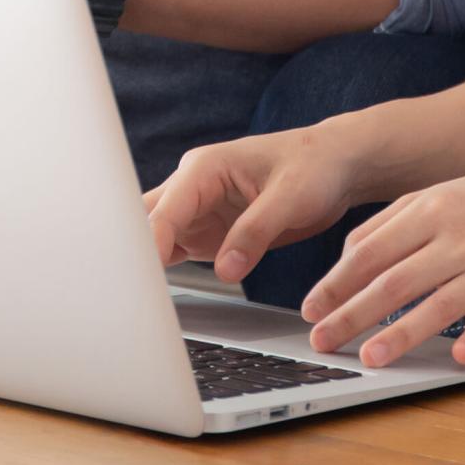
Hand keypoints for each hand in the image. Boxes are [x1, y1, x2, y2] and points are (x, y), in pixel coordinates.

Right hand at [144, 121, 367, 282]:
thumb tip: (226, 269)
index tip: (141, 276)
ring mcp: (198, 212)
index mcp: (205, 168)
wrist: (336, 166)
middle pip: (147, 221)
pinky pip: (177, 252)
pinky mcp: (209, 232)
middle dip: (133, 253)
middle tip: (128, 291)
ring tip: (135, 299)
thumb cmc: (315, 166)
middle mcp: (193, 188)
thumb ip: (255, 232)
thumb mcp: (290, 197)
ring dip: (146, 265)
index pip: (164, 210)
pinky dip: (165, 272)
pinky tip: (155, 294)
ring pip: (156, 239)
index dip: (149, 243)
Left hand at [301, 165, 464, 366]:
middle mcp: (460, 240)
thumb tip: (342, 264)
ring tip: (370, 357)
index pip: (372, 251)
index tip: (311, 308)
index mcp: (431, 211)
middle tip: (322, 340)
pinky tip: (458, 357)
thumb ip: (383, 227)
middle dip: (354, 314)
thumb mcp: (430, 198)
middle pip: (397, 282)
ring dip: (403, 334)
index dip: (338, 282)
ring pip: (440, 306)